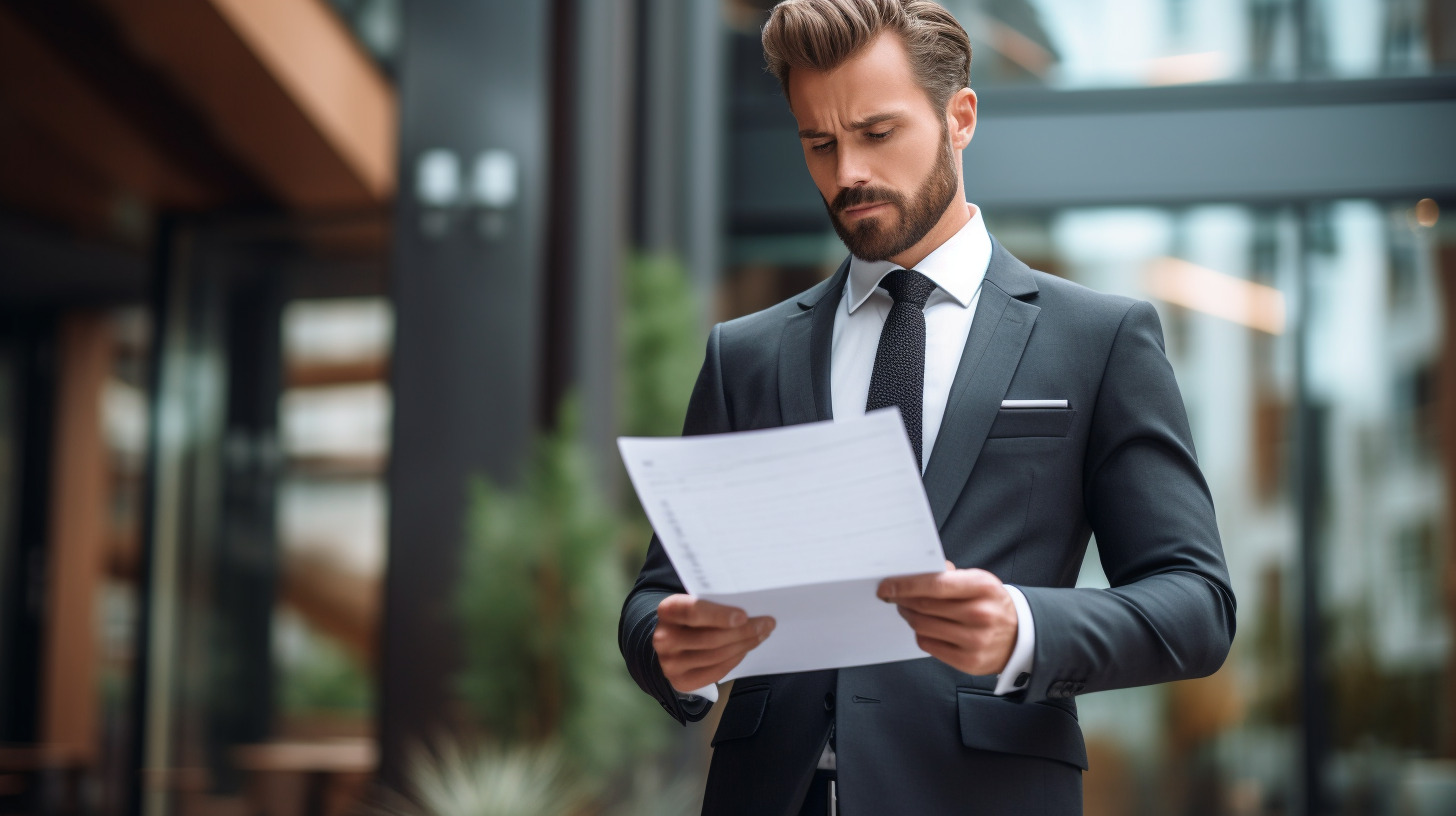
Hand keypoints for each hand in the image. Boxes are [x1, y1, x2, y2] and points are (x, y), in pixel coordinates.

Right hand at [654, 595, 774, 693]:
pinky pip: (717, 671)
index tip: (743, 615)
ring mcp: (671, 664)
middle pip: (711, 638)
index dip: (719, 615)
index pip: (693, 612)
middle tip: (767, 624)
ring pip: (717, 656)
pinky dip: (736, 659)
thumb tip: (752, 607)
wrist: (670, 640)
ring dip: (744, 645)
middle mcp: (664, 639)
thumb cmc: (690, 616)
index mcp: (667, 611)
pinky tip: (746, 648)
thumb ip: (715, 603)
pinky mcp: (682, 681)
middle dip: (744, 631)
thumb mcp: (695, 602)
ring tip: (762, 635)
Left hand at [878, 561, 1017, 674]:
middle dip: (902, 600)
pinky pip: (928, 644)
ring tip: (908, 610)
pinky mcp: (968, 661)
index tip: (886, 586)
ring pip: (922, 626)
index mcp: (983, 587)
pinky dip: (920, 633)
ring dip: (908, 616)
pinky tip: (925, 627)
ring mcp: (975, 640)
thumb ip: (949, 575)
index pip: (935, 584)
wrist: (1020, 637)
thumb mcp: (978, 581)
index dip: (905, 585)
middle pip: (924, 606)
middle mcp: (980, 614)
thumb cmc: (991, 604)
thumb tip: (915, 571)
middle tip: (894, 597)